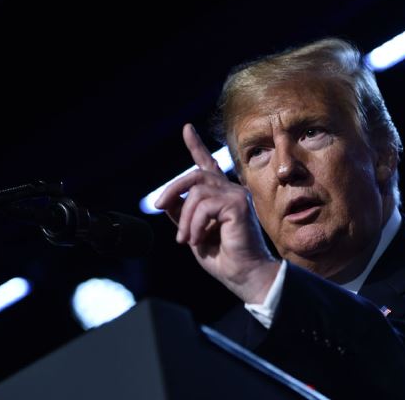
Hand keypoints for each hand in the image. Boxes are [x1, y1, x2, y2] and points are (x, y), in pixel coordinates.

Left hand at [155, 123, 280, 303]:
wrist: (244, 276)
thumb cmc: (223, 258)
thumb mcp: (193, 233)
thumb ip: (183, 214)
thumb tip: (167, 201)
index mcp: (220, 196)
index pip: (206, 165)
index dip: (195, 145)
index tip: (186, 128)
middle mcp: (230, 191)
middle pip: (194, 175)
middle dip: (172, 189)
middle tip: (160, 206)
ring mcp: (236, 196)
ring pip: (196, 193)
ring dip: (185, 219)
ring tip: (187, 240)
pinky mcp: (238, 205)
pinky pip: (204, 206)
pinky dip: (195, 224)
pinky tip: (198, 239)